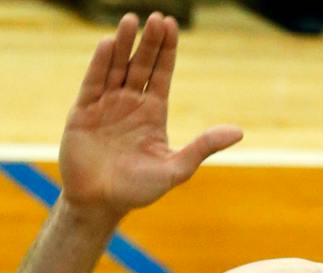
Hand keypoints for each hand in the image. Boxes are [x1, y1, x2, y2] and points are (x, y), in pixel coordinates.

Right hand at [58, 13, 241, 216]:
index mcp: (152, 112)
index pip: (161, 73)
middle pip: (141, 64)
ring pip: (116, 67)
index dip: (166, 50)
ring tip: (130, 21)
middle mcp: (130, 103)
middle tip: (157, 18)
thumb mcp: (175, 169)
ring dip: (123, 45)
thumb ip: (203, 147)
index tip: (171, 25)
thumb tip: (239, 132)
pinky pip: (93, 82)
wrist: (100, 204)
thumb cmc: (138, 190)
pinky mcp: (83, 111)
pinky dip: (100, 64)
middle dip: (149, 42)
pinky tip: (107, 45)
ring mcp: (106, 104)